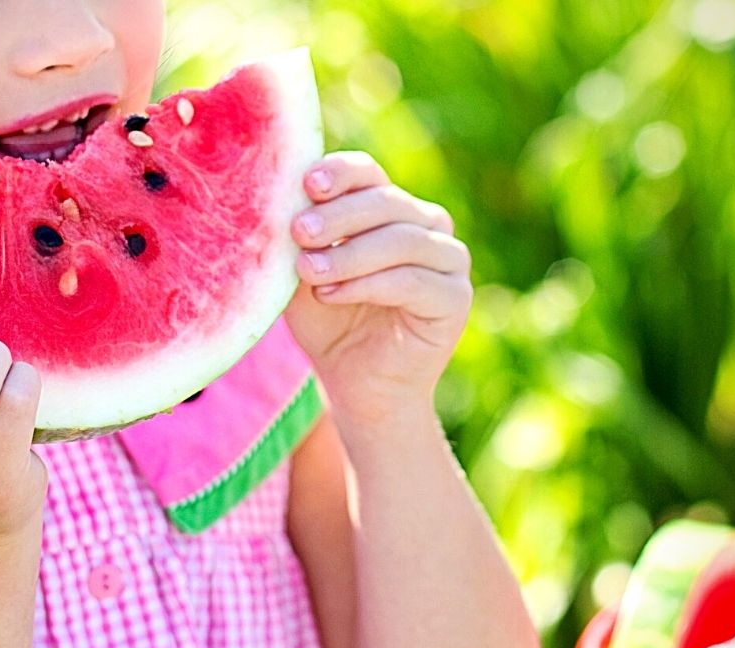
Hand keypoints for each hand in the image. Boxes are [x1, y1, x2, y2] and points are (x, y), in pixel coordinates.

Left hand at [284, 151, 472, 425]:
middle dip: (338, 216)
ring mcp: (448, 260)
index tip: (307, 184)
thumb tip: (279, 200)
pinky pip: (413, 280)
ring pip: (401, 239)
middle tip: (298, 231)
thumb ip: (298, 241)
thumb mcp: (303, 276)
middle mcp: (426, 226)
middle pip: (385, 201)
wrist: (357, 387)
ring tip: (308, 271)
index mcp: (390, 209)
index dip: (340, 174)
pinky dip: (369, 284)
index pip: (368, 174)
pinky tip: (332, 294)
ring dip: (349, 254)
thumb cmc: (328, 325)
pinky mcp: (455, 297)